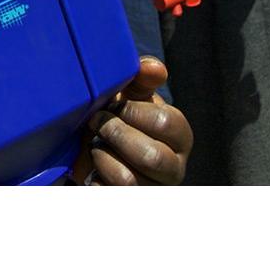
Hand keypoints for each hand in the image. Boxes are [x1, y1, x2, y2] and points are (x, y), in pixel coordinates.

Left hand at [72, 57, 191, 184]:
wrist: (96, 152)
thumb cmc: (121, 119)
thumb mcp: (131, 96)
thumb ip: (142, 80)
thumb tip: (153, 68)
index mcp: (179, 138)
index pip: (168, 123)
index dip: (133, 111)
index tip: (113, 105)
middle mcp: (173, 169)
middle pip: (152, 156)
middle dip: (116, 133)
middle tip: (96, 122)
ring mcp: (152, 190)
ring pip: (128, 179)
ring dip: (102, 155)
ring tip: (94, 145)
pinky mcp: (127, 202)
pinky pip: (108, 193)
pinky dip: (94, 177)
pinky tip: (90, 167)